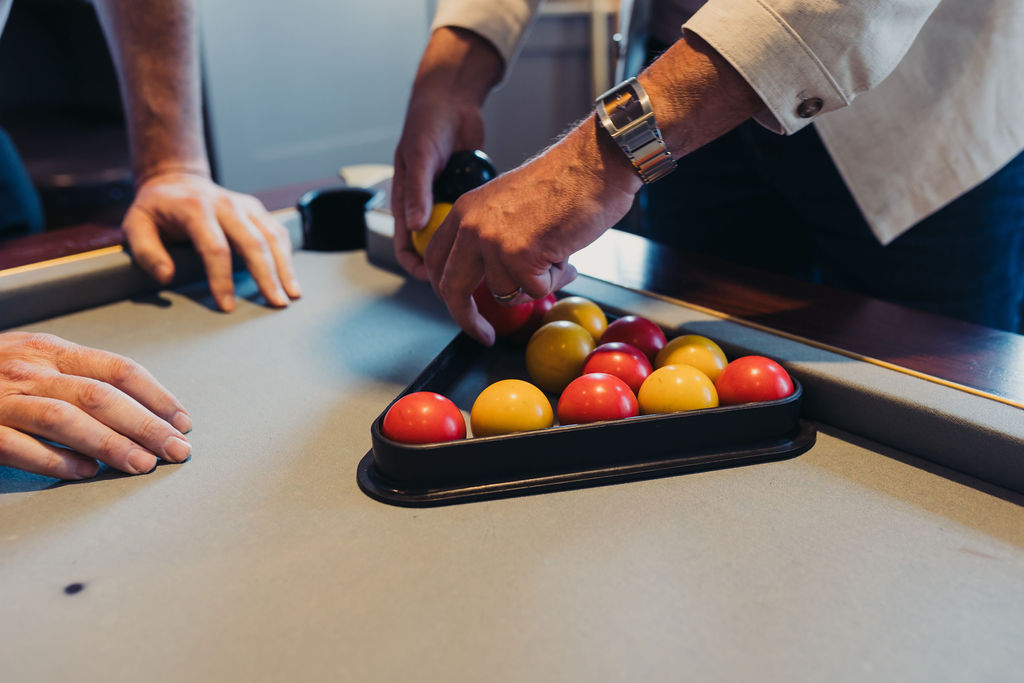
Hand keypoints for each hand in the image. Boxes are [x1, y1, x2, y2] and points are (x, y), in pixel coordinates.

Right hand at [0, 332, 191, 479]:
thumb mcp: (34, 358)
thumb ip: (77, 375)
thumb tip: (140, 407)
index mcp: (51, 349)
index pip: (118, 369)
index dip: (157, 395)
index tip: (183, 420)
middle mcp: (29, 369)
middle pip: (101, 396)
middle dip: (146, 424)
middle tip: (177, 449)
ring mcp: (1, 398)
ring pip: (66, 419)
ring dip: (110, 444)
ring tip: (142, 464)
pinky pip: (18, 446)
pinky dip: (55, 460)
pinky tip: (84, 474)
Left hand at [123, 171, 301, 311]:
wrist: (175, 179)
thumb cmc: (156, 209)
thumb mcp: (135, 225)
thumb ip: (146, 251)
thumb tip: (166, 276)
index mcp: (195, 208)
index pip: (215, 247)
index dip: (222, 279)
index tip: (227, 305)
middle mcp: (225, 204)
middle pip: (252, 243)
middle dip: (266, 276)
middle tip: (275, 304)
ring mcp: (244, 205)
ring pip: (271, 237)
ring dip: (284, 267)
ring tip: (291, 295)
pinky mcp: (256, 209)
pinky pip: (277, 232)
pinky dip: (287, 255)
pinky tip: (290, 277)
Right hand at [391, 27, 502, 278]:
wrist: (453, 100)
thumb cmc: (427, 124)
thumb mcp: (420, 157)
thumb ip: (417, 190)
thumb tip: (413, 225)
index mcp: (407, 202)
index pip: (407, 246)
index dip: (418, 267)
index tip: (438, 281)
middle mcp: (428, 207)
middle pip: (437, 250)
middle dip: (452, 267)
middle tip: (474, 279)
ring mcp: (450, 203)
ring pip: (460, 239)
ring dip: (473, 250)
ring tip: (494, 263)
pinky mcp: (470, 196)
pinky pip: (478, 220)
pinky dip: (488, 228)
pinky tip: (505, 234)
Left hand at [423, 120, 641, 344]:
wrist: (594, 164)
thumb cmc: (563, 183)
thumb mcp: (507, 206)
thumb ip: (491, 239)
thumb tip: (489, 282)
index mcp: (464, 212)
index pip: (437, 262)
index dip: (446, 292)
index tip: (460, 310)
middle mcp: (471, 226)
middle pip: (452, 290)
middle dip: (467, 319)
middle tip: (484, 335)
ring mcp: (494, 242)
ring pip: (506, 293)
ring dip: (535, 284)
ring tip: (556, 255)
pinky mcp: (522, 256)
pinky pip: (536, 291)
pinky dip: (555, 280)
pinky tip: (566, 253)